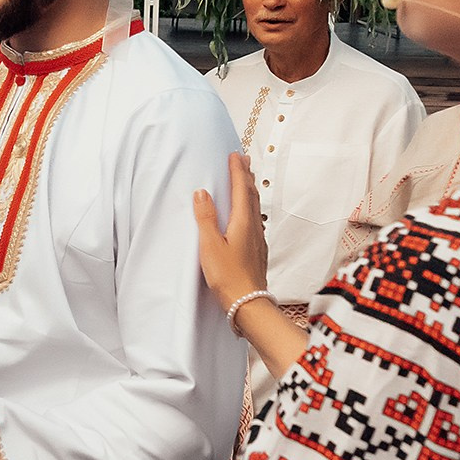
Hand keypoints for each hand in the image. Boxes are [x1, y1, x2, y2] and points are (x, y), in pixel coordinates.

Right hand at [193, 151, 268, 308]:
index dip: (237, 171)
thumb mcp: (210, 245)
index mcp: (242, 222)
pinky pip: (255, 220)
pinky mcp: (256, 250)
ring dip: (250, 190)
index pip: (240, 189)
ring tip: (246, 180)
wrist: (248, 304)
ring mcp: (257, 239)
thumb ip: (206, 217)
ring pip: (255, 207)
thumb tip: (202, 192)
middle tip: (245, 159)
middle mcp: (254, 227)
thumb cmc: (228, 277)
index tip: (234, 155)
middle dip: (247, 175)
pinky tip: (247, 215)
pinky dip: (250, 207)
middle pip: (251, 195)